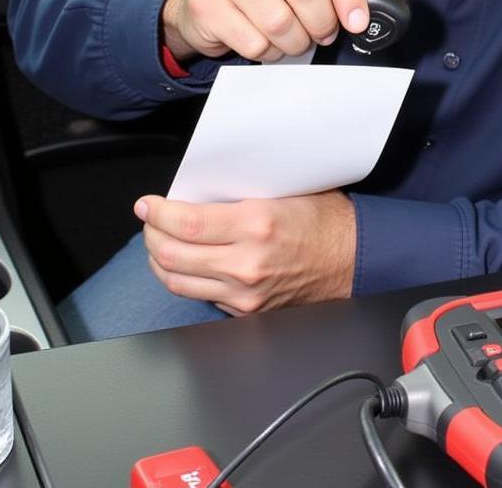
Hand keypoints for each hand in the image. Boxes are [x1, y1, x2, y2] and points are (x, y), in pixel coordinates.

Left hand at [135, 191, 356, 314]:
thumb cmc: (325, 220)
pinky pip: (199, 297)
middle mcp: (246, 262)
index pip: (186, 223)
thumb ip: (238, 194)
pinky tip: (183, 263)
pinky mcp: (246, 311)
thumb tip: (194, 193)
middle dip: (151, 234)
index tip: (148, 205)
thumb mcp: (283, 191)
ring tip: (159, 242)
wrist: (353, 257)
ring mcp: (244, 293)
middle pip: (170, 255)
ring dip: (158, 260)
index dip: (157, 213)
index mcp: (256, 224)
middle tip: (150, 220)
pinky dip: (183, 278)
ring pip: (177, 281)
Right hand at [162, 0, 367, 62]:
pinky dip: (269, 52)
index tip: (357, 23)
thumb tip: (358, 19)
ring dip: (296, 42)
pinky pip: (255, 43)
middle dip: (322, 22)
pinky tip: (267, 41)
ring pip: (280, 22)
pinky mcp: (206, 3)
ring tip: (294, 38)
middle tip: (322, 34)